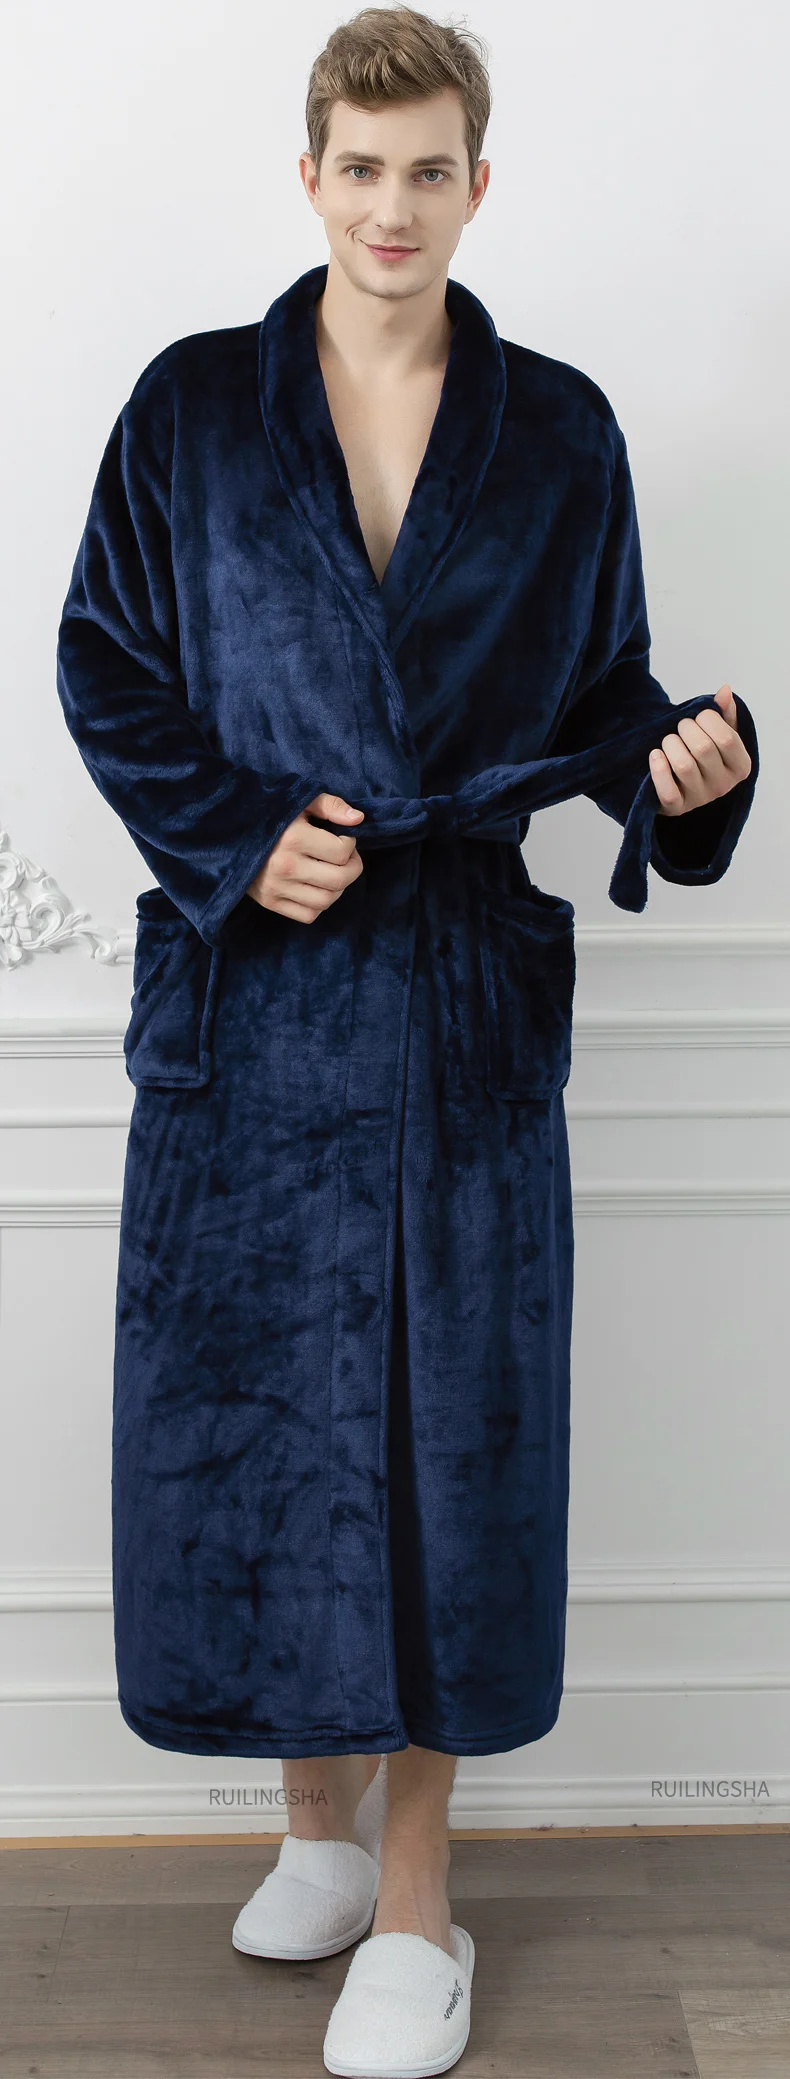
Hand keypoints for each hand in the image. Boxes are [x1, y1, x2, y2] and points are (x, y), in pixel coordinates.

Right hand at [246, 792, 364, 921]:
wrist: (229, 835)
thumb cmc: (270, 816)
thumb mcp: (298, 802)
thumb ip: (330, 806)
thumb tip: (358, 819)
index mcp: (294, 838)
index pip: (341, 852)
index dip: (350, 844)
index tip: (343, 839)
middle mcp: (286, 866)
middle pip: (339, 880)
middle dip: (352, 868)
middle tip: (346, 858)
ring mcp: (277, 888)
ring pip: (326, 900)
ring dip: (338, 888)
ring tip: (332, 872)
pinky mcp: (270, 902)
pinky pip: (309, 915)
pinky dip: (319, 904)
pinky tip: (316, 887)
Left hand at [648, 685, 751, 815]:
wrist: (682, 783)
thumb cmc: (702, 753)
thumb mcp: (718, 733)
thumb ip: (724, 713)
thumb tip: (725, 691)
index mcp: (740, 767)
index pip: (727, 738)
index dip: (708, 720)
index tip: (700, 717)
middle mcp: (723, 786)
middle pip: (703, 749)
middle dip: (686, 729)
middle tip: (682, 728)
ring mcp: (699, 799)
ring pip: (683, 765)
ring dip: (670, 744)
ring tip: (669, 741)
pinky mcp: (676, 808)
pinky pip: (667, 791)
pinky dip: (658, 769)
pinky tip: (656, 755)